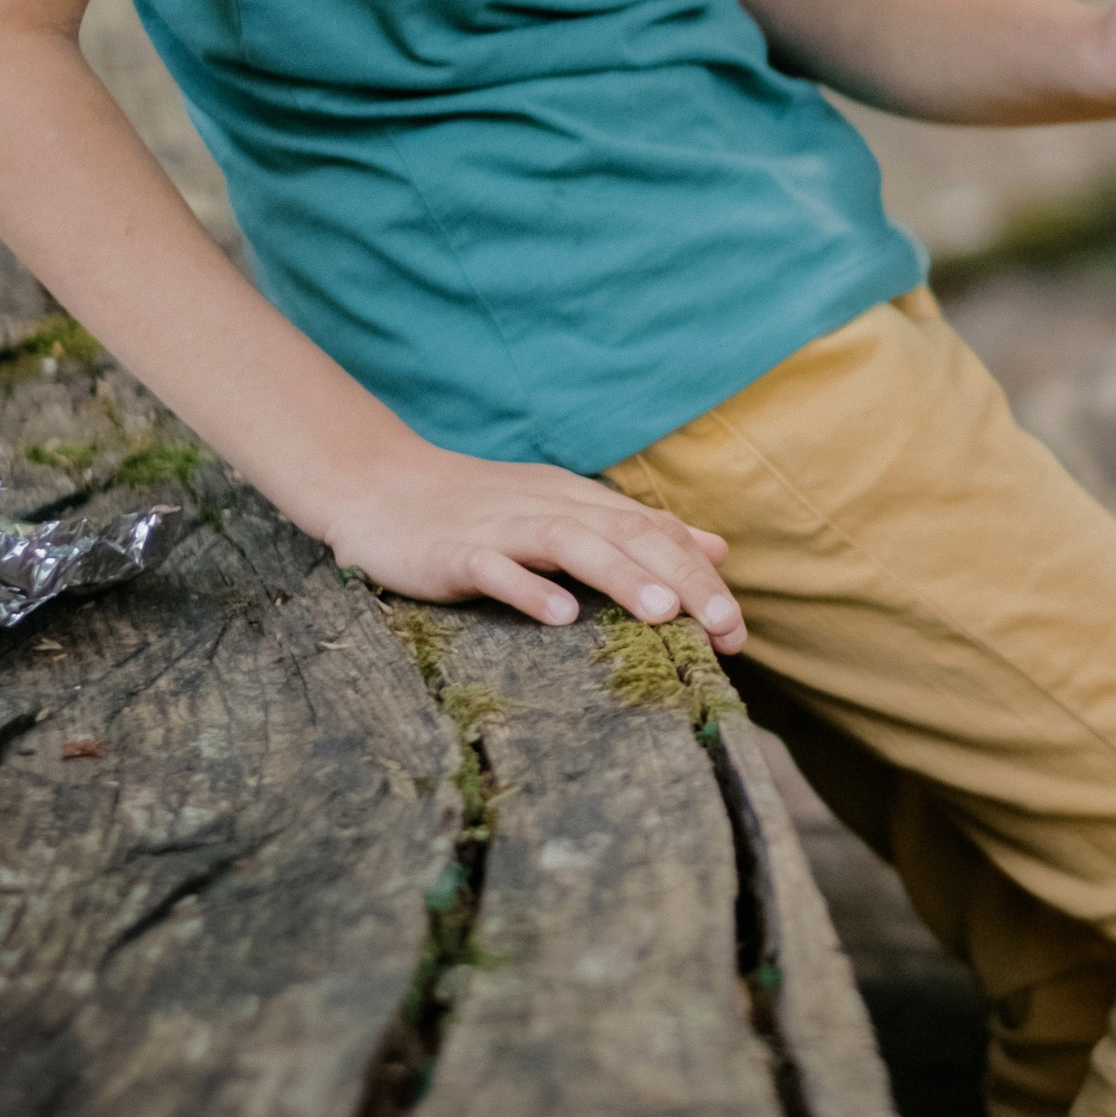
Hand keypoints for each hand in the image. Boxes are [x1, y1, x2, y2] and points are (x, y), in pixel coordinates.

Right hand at [327, 447, 747, 649]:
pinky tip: (559, 616)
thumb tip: (715, 549)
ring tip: (663, 614)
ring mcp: (501, 528)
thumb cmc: (478, 509)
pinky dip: (528, 588)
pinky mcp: (454, 551)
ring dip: (620, 576)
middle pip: (627, 536)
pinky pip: (495, 567)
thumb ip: (638, 530)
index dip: (700, 578)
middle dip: (682, 581)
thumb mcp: (565, 511)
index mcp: (580, 502)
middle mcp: (549, 508)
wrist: (378, 486)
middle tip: (725, 628)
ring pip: (571, 544)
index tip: (737, 630)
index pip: (655, 533)